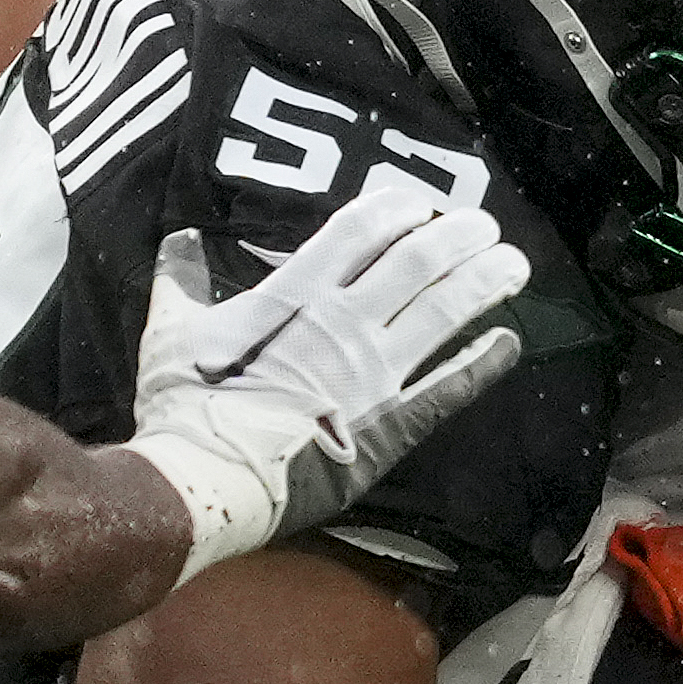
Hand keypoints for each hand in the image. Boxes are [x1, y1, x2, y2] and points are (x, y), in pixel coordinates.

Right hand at [127, 192, 529, 581]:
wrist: (202, 482)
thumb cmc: (182, 407)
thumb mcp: (168, 333)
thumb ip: (180, 283)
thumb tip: (178, 241)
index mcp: (293, 297)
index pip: (357, 232)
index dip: (395, 209)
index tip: (418, 201)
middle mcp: (345, 325)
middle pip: (418, 262)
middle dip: (457, 237)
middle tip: (484, 224)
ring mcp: (376, 374)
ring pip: (445, 311)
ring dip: (484, 282)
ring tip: (514, 262)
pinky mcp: (393, 422)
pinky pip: (451, 386)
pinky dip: (484, 362)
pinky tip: (508, 341)